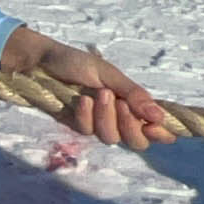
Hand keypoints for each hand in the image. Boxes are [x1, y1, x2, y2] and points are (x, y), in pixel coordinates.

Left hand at [0, 27, 177, 147]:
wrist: (42, 61)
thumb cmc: (77, 63)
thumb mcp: (109, 74)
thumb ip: (134, 94)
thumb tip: (159, 117)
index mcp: (133, 104)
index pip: (156, 129)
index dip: (161, 134)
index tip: (154, 126)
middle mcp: (119, 118)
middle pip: (137, 142)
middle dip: (131, 125)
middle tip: (121, 103)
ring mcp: (98, 124)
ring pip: (112, 138)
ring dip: (107, 117)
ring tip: (99, 94)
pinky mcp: (77, 126)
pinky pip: (88, 131)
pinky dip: (86, 116)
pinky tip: (81, 100)